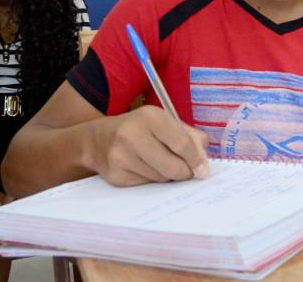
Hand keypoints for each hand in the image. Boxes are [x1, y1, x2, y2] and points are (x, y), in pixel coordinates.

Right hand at [91, 105, 209, 186]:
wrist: (98, 140)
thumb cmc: (140, 129)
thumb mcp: (165, 122)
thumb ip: (190, 137)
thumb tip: (203, 161)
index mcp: (150, 116)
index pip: (182, 143)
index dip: (196, 159)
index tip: (203, 170)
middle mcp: (132, 135)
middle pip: (173, 166)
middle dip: (185, 172)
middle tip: (187, 172)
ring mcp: (121, 156)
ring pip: (161, 178)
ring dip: (168, 175)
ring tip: (160, 163)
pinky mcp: (116, 175)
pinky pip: (147, 185)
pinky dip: (152, 180)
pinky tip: (144, 168)